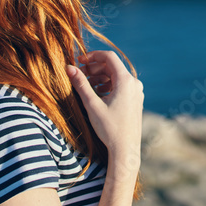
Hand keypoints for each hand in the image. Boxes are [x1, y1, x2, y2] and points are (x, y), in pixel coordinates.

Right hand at [66, 50, 143, 175]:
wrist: (126, 149)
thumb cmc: (109, 128)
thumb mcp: (92, 104)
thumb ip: (80, 84)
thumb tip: (69, 67)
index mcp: (126, 81)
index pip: (109, 57)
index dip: (92, 56)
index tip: (78, 61)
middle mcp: (134, 83)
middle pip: (112, 66)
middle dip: (94, 68)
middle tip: (79, 75)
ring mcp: (136, 91)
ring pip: (116, 76)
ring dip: (100, 77)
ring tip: (86, 86)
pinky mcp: (135, 99)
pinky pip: (121, 85)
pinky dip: (107, 85)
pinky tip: (97, 95)